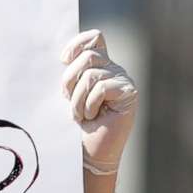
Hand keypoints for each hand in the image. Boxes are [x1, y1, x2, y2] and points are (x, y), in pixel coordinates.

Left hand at [60, 29, 139, 175]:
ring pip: (91, 74)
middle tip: (68, 101)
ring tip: (80, 115)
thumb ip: (71, 74)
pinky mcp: (128, 93)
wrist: (90, 153)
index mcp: (100, 66)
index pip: (94, 38)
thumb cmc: (77, 127)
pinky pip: (100, 88)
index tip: (63, 60)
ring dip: (77, 99)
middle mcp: (114, 70)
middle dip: (69, 80)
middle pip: (88, 56)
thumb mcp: (69, 95)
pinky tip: (93, 117)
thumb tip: (63, 57)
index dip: (77, 44)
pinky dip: (89, 105)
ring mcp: (123, 81)